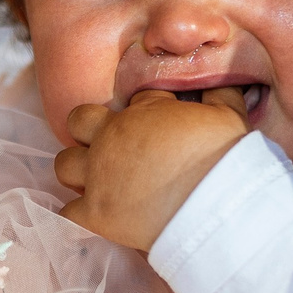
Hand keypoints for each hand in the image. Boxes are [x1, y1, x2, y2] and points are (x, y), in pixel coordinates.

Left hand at [54, 88, 251, 252]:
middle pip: (78, 120)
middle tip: (114, 147)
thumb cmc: (226, 157)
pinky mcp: (96, 213)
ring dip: (78, 169)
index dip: (149, 110)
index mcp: (144, 110)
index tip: (162, 127)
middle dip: (90, 129)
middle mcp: (112, 137)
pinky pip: (68, 212)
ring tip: (100, 180)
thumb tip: (218, 77)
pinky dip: (79, 213)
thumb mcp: (229, 113)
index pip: (135, 98)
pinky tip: (96, 215)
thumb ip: (219, 91)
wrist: (216, 206)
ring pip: (64, 163)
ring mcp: (99, 176)